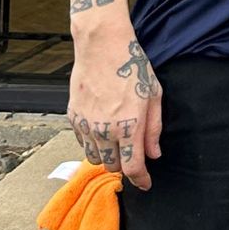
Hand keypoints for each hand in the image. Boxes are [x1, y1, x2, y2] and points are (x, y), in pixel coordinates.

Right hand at [67, 28, 162, 189]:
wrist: (102, 46)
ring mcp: (86, 125)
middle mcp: (105, 130)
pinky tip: (102, 131)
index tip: (146, 184)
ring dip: (108, 156)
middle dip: (124, 166)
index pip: (133, 167)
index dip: (141, 180)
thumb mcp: (154, 95)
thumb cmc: (132, 66)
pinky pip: (82, 143)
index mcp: (129, 126)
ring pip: (96, 158)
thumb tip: (154, 154)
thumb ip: (154, 129)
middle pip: (113, 166)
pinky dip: (93, 144)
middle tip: (132, 154)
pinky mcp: (74, 117)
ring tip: (116, 142)